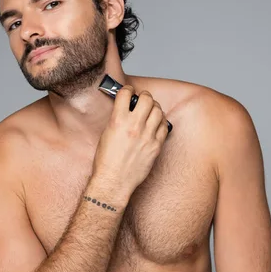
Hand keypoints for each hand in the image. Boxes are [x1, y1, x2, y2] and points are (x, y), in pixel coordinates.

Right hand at [92, 85, 169, 200]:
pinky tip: (155, 124)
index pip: (126, 93)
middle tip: (142, 100)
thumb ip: (117, 119)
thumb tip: (126, 108)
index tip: (129, 92)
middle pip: (147, 99)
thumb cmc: (106, 161)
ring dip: (154, 108)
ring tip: (150, 112)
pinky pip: (164, 126)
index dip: (128, 90)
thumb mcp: (106, 134)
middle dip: (144, 96)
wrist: (114, 181)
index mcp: (118, 121)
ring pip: (158, 111)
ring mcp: (147, 136)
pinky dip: (160, 122)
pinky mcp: (156, 146)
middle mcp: (134, 127)